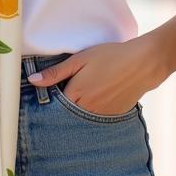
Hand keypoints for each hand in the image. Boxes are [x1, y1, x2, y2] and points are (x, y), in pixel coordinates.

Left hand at [27, 37, 164, 116]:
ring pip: (82, 117)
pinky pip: (97, 119)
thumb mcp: (80, 59)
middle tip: (71, 89)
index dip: (51, 96)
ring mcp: (101, 116)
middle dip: (64, 106)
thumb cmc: (111, 56)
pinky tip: (100, 96)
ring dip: (79, 109)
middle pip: (67, 113)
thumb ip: (56, 72)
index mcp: (76, 95)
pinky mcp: (114, 117)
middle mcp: (87, 110)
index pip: (54, 104)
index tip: (51, 89)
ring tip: (87, 91)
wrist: (144, 63)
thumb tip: (32, 81)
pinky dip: (93, 111)